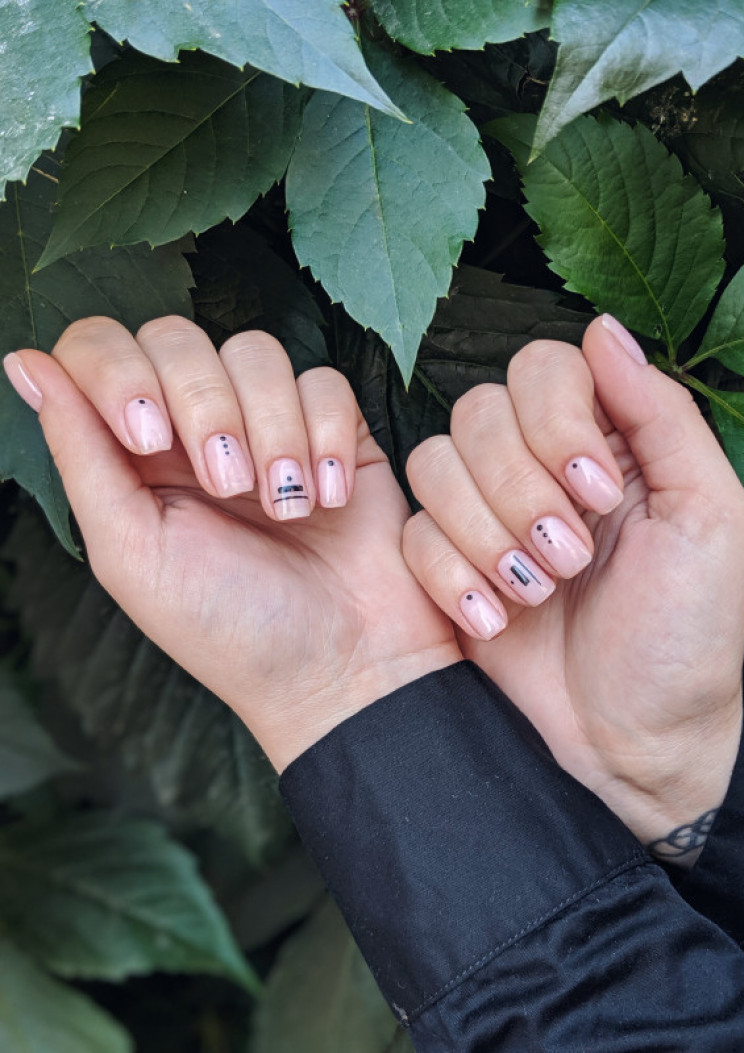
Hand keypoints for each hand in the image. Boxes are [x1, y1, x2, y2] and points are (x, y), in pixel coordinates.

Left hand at [3, 317, 459, 771]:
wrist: (339, 664)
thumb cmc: (228, 626)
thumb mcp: (130, 550)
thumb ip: (79, 451)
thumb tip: (25, 363)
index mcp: (132, 454)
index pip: (101, 350)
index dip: (118, 372)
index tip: (149, 440)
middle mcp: (194, 427)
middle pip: (178, 335)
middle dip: (204, 406)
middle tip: (227, 485)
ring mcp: (268, 423)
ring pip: (256, 352)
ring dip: (272, 428)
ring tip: (286, 507)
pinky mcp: (335, 430)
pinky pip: (325, 382)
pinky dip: (326, 436)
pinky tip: (327, 497)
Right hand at [403, 315, 743, 861]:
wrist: (629, 742)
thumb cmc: (682, 636)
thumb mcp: (708, 518)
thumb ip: (664, 416)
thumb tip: (603, 328)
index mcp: (606, 442)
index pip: (543, 369)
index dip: (554, 421)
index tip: (595, 495)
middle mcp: (538, 467)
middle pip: (479, 412)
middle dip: (518, 491)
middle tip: (569, 559)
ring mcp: (485, 517)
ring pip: (433, 464)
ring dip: (481, 533)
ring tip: (534, 593)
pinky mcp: (445, 567)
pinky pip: (412, 536)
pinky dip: (449, 577)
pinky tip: (495, 622)